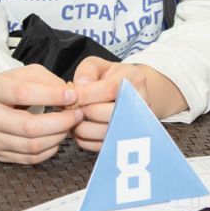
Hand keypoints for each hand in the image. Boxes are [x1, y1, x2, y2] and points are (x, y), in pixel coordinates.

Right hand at [0, 64, 82, 164]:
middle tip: (77, 114)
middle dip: (61, 121)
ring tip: (69, 124)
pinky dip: (50, 149)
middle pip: (30, 126)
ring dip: (59, 136)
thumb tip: (69, 96)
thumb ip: (47, 80)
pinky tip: (56, 137)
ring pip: (32, 145)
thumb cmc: (4, 88)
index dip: (52, 96)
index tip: (72, 95)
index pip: (24, 93)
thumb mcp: (22, 74)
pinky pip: (30, 158)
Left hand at [70, 58, 185, 151]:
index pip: (109, 90)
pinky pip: (101, 145)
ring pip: (106, 132)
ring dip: (82, 127)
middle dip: (86, 111)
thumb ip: (87, 70)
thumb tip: (79, 87)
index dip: (86, 95)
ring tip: (74, 117)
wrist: (128, 90)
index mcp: (133, 79)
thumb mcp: (98, 64)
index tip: (70, 97)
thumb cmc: (110, 77)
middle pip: (110, 113)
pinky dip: (85, 139)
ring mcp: (135, 122)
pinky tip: (80, 127)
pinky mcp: (124, 138)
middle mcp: (139, 102)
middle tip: (72, 108)